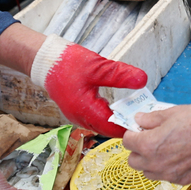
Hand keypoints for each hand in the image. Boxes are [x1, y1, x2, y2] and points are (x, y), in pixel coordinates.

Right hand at [29, 36, 147, 137]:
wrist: (45, 60)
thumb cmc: (66, 63)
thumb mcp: (97, 66)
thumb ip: (120, 74)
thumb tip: (142, 80)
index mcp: (84, 110)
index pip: (112, 128)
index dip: (129, 126)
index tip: (146, 121)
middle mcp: (79, 117)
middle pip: (107, 129)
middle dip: (125, 124)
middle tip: (143, 116)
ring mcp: (77, 115)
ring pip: (101, 124)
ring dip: (116, 119)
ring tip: (134, 111)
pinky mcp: (77, 110)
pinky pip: (95, 117)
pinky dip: (108, 114)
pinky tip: (119, 106)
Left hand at [123, 104, 190, 183]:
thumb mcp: (171, 113)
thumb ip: (151, 119)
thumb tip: (139, 120)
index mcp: (148, 145)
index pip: (127, 141)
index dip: (133, 132)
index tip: (140, 129)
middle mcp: (155, 164)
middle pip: (133, 161)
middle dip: (138, 149)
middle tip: (150, 138)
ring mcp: (169, 174)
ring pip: (148, 172)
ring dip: (150, 162)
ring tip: (164, 149)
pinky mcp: (181, 180)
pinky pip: (166, 176)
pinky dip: (167, 168)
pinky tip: (178, 156)